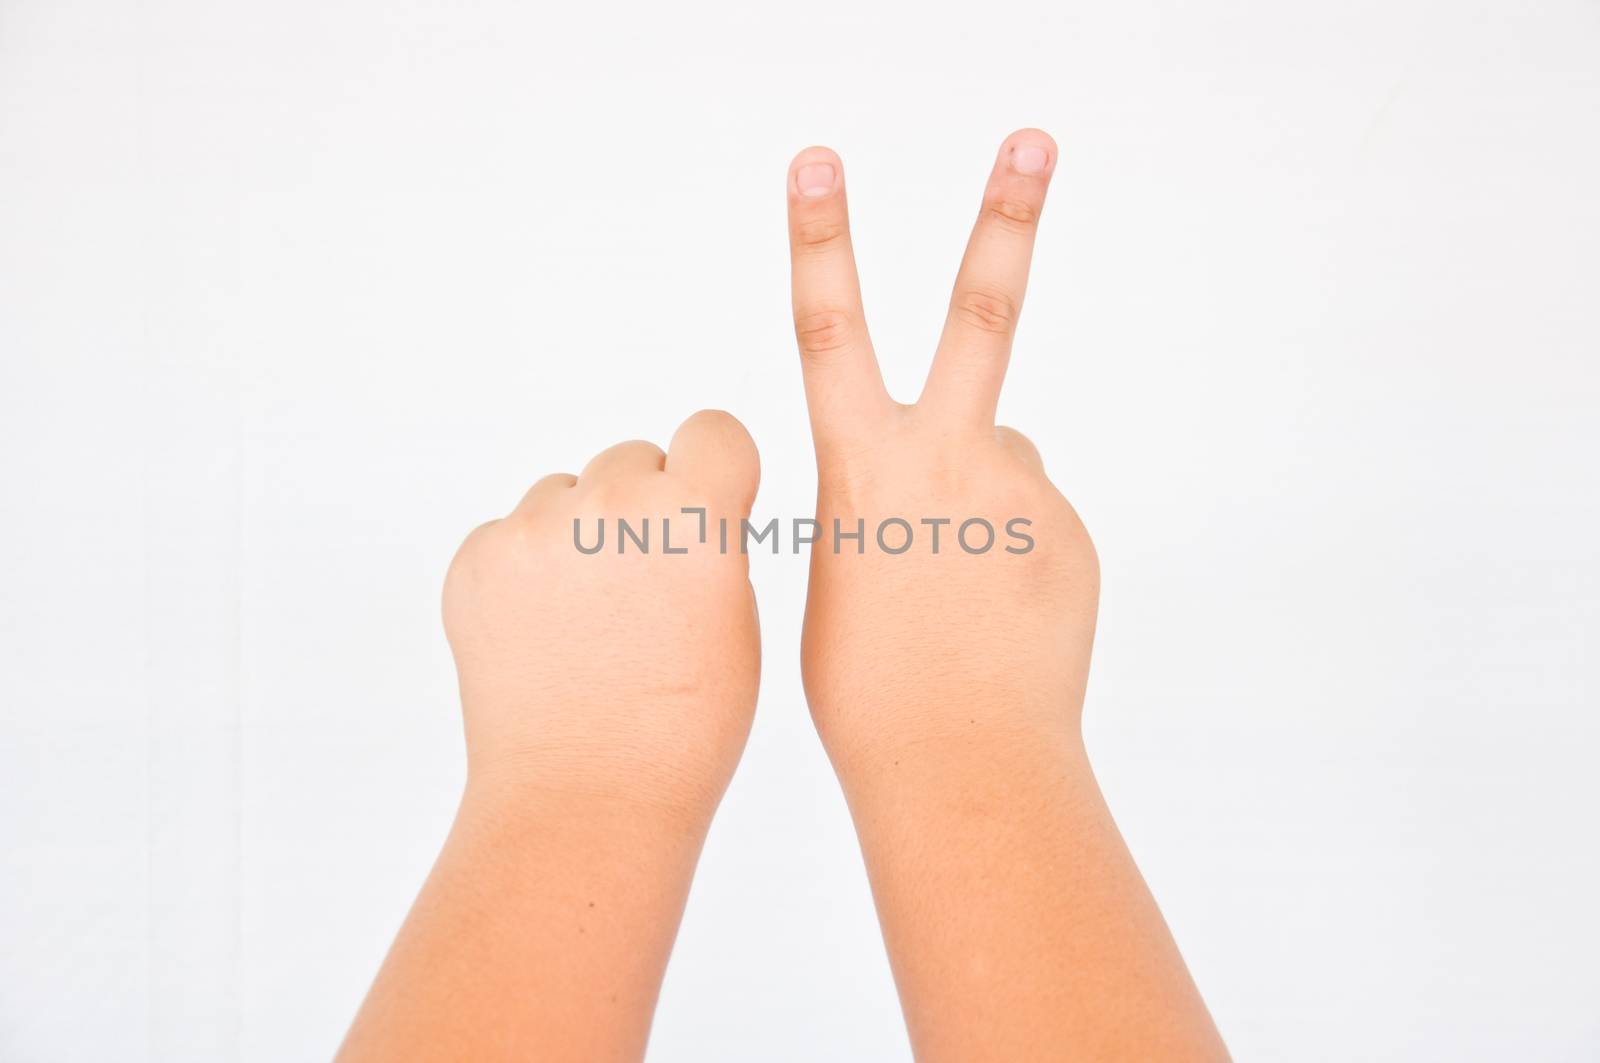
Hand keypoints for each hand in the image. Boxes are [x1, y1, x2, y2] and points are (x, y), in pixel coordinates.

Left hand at [442, 409, 761, 820]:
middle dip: (642, 508)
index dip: (713, 474)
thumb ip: (714, 541)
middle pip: (633, 458)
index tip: (706, 515)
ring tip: (589, 622)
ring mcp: (534, 531)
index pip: (711, 429)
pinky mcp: (476, 560)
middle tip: (642, 591)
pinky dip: (527, 571)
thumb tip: (683, 505)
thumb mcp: (737, 620)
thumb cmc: (682, 728)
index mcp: (694, 517)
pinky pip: (511, 532)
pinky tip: (546, 634)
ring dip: (580, 534)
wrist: (587, 798)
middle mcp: (610, 506)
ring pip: (566, 492)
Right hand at [786, 132, 1223, 1060]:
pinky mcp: (1070, 532)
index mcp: (862, 468)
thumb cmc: (868, 690)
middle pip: (979, 314)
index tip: (818, 161)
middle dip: (1005, 217)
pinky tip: (997, 615)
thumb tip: (963, 462)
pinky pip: (1031, 517)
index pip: (827, 329)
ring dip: (980, 501)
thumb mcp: (843, 576)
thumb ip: (889, 498)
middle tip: (1034, 138)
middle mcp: (949, 458)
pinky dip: (1014, 553)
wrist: (962, 763)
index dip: (819, 239)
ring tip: (962, 592)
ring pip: (998, 458)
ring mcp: (1020, 492)